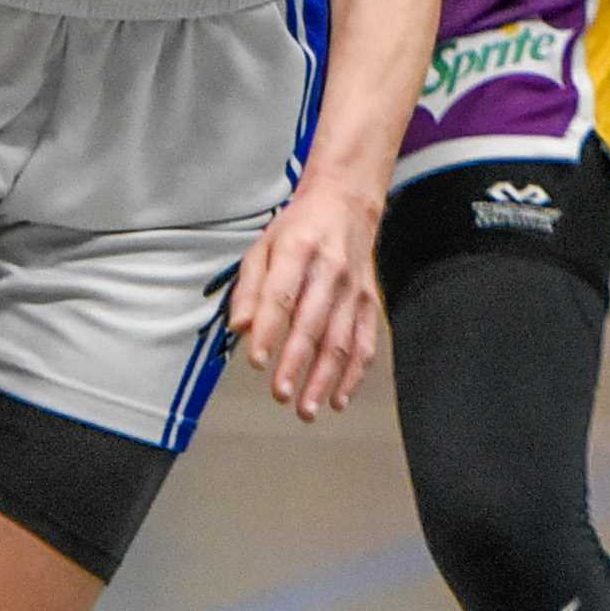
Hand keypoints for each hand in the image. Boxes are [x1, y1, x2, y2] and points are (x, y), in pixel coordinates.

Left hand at [228, 174, 384, 421]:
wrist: (347, 202)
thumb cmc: (299, 228)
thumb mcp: (264, 246)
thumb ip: (250, 288)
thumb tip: (239, 327)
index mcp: (298, 251)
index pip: (282, 294)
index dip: (269, 329)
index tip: (256, 360)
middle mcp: (331, 271)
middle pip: (313, 323)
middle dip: (297, 363)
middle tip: (280, 394)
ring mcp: (355, 289)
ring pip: (341, 340)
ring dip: (325, 379)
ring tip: (306, 408)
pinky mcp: (370, 302)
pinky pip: (364, 344)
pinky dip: (353, 375)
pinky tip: (338, 399)